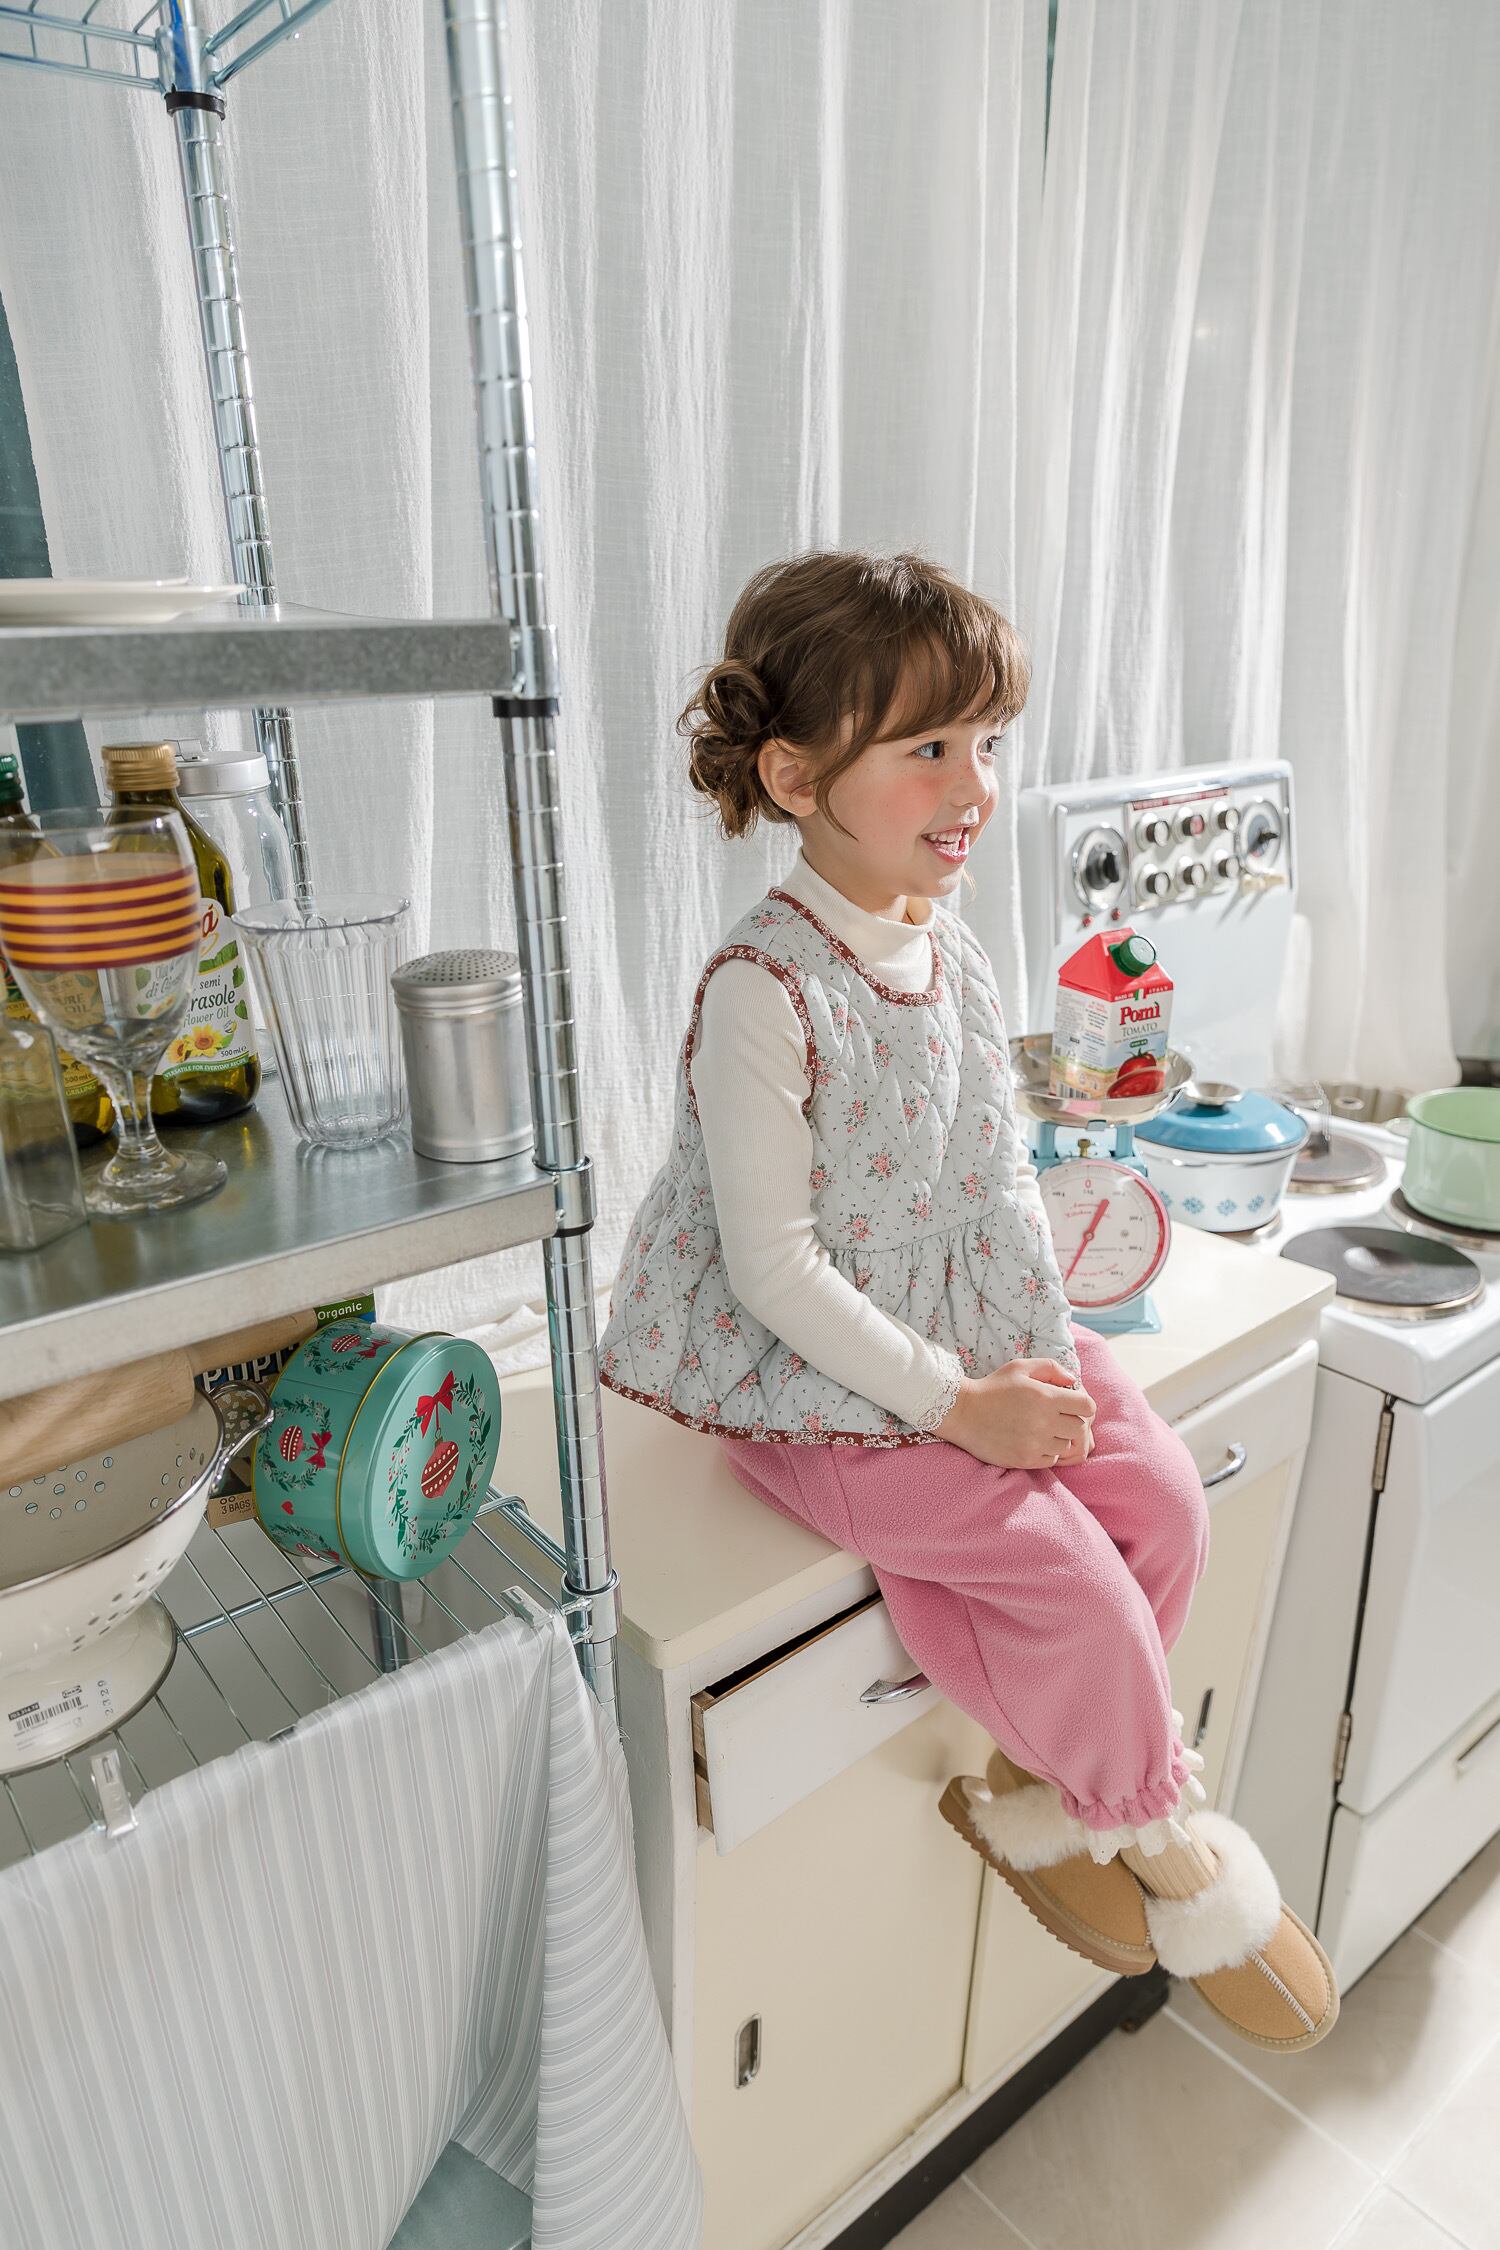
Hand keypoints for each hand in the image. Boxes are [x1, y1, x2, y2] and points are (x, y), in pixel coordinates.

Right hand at [935, 1358, 1096, 1471]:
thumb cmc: (993, 1388)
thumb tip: (1072, 1380)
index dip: (1083, 1404)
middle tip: (1058, 1417)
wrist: (962, 1413)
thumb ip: (1050, 1368)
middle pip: (1080, 1429)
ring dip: (1059, 1438)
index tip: (1071, 1403)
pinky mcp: (1024, 1460)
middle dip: (1073, 1421)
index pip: (1087, 1406)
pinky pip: (1050, 1460)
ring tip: (1043, 1429)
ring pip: (1066, 1446)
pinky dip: (1046, 1452)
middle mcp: (1044, 1422)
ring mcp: (1035, 1444)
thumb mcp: (1020, 1367)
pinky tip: (1032, 1441)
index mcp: (1046, 1397)